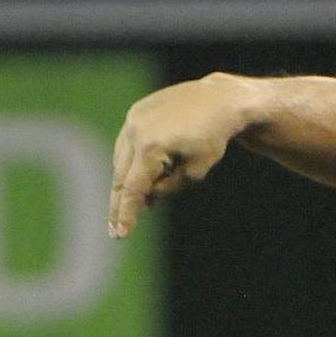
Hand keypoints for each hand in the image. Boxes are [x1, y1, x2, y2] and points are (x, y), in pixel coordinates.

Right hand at [108, 73, 256, 238]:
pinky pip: (127, 143)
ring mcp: (133, 118)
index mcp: (150, 147)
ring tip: (133, 206)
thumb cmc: (212, 140)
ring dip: (125, 183)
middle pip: (121, 176)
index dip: (126, 213)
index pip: (133, 188)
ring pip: (121, 159)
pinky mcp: (136, 111)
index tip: (120, 235)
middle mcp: (135, 130)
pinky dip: (131, 163)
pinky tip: (141, 179)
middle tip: (117, 229)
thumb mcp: (194, 172)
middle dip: (120, 204)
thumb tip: (146, 199)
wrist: (218, 101)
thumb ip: (167, 188)